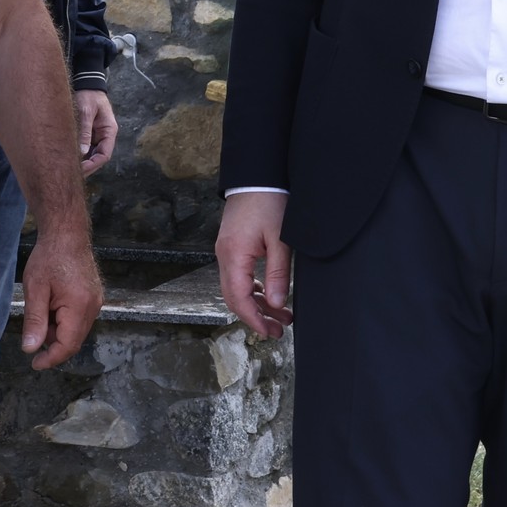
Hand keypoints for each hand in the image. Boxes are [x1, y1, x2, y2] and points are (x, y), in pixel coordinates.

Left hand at [19, 229, 103, 369]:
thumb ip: (34, 321)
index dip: (51, 358)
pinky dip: (64, 320)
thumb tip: (30, 349)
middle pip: (74, 340)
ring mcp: (96, 301)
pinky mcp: (94, 296)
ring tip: (42, 309)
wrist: (67, 233)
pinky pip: (80, 319)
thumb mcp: (35, 289)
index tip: (34, 363)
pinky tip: (52, 305)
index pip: (68, 345)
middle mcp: (94, 306)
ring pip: (76, 330)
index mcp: (80, 306)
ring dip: (58, 330)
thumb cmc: (50, 257)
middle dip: (53, 342)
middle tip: (33, 331)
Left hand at [76, 89, 117, 174]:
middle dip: (87, 167)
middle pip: (98, 157)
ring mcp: (97, 134)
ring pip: (92, 154)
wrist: (87, 82)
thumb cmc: (88, 95)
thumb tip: (83, 152)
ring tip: (68, 168)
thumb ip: (85, 131)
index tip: (80, 170)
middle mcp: (105, 135)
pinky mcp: (89, 132)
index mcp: (109, 130)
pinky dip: (79, 153)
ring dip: (82, 161)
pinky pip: (86, 147)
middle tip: (71, 174)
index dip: (93, 165)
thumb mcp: (86, 112)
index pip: (105, 155)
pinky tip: (69, 157)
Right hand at [215, 191, 293, 338]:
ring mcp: (226, 250)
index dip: (254, 319)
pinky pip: (238, 275)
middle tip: (279, 329)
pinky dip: (253, 289)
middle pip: (234, 297)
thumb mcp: (280, 239)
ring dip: (257, 303)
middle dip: (256, 316)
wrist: (257, 174)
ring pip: (236, 287)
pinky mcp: (232, 245)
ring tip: (282, 314)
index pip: (239, 299)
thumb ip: (278, 273)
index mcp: (234, 256)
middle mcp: (224, 255)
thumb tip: (277, 304)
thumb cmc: (269, 201)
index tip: (271, 332)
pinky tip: (269, 294)